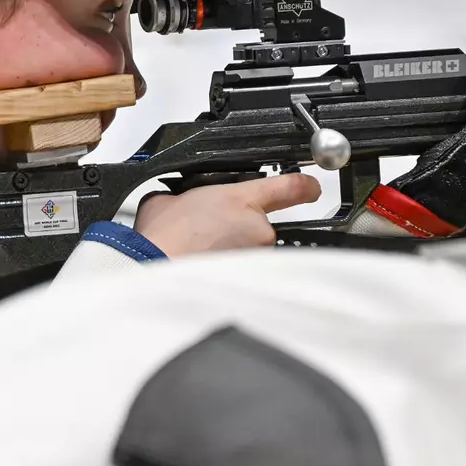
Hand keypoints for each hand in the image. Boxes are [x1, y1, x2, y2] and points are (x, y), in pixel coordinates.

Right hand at [134, 173, 321, 256]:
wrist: (155, 271)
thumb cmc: (160, 239)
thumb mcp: (168, 200)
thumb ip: (187, 196)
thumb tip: (184, 202)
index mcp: (241, 199)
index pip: (291, 187)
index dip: (304, 185)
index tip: (310, 187)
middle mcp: (258, 228)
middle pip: (261, 223)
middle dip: (239, 228)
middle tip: (207, 233)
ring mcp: (256, 256)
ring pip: (251, 248)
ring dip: (233, 250)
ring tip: (201, 254)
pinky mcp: (250, 279)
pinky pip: (245, 269)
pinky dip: (229, 269)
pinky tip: (204, 268)